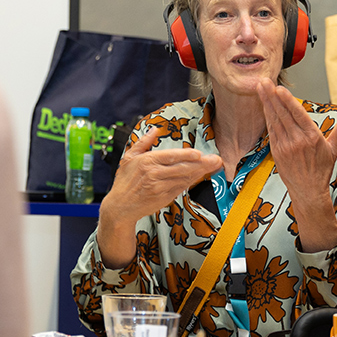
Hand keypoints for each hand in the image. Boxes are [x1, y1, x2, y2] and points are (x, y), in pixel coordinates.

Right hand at [97, 127, 222, 268]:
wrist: (120, 206)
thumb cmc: (124, 181)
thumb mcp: (129, 157)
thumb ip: (143, 142)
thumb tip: (154, 129)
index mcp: (147, 162)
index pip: (170, 157)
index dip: (186, 156)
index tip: (199, 154)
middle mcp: (154, 175)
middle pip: (182, 168)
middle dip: (202, 164)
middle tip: (216, 160)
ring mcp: (160, 188)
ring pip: (185, 178)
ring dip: (201, 173)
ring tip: (214, 166)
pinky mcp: (164, 198)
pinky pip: (181, 188)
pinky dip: (192, 181)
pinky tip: (201, 175)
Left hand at [257, 79, 336, 251]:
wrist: (308, 192)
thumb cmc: (321, 172)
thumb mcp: (333, 151)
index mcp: (313, 137)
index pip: (298, 115)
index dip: (287, 101)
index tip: (279, 89)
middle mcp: (298, 141)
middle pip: (283, 114)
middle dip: (272, 96)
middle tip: (263, 81)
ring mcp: (285, 146)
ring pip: (274, 120)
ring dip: (266, 103)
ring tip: (260, 88)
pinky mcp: (277, 152)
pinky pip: (271, 131)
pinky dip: (267, 117)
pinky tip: (264, 106)